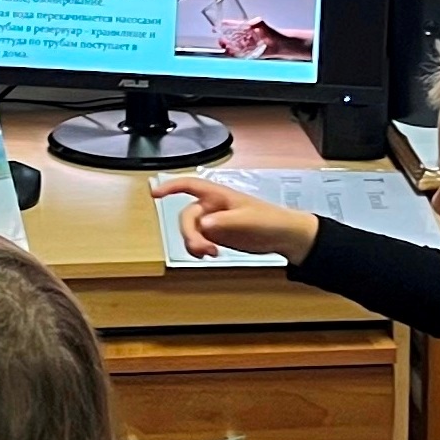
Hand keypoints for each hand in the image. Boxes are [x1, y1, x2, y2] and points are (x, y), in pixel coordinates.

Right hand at [152, 177, 318, 264]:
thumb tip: (204, 224)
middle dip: (190, 233)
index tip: (154, 192)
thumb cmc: (270, 220)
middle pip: (187, 217)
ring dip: (194, 243)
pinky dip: (200, 249)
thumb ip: (225, 221)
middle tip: (201, 249)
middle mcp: (213, 206)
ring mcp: (215, 221)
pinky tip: (210, 254)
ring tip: (210, 253)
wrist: (284, 236)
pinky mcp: (218, 235)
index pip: (189, 185)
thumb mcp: (248, 220)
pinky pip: (200, 241)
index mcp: (218, 195)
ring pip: (191, 231)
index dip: (170, 187)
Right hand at [218, 20, 313, 61]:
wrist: (280, 44)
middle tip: (221, 40)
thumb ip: (257, 22)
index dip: (227, 26)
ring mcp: (249, 45)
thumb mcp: (263, 24)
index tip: (219, 26)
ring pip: (236, 47)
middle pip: (233, 38)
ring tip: (225, 47)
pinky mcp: (252, 53)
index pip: (235, 26)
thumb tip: (250, 22)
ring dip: (230, 47)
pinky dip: (236, 55)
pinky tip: (231, 54)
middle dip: (226, 39)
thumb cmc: (273, 33)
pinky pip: (242, 55)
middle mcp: (248, 37)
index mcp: (249, 29)